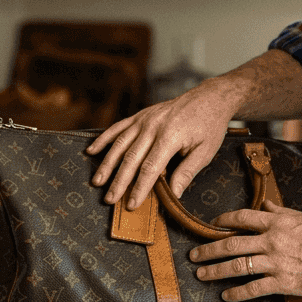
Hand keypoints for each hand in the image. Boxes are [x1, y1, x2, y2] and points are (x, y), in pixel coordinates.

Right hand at [86, 81, 239, 209]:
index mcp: (170, 136)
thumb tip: (173, 194)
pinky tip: (91, 151)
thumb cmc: (209, 125)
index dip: (139, 188)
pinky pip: (118, 127)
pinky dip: (103, 139)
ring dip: (107, 164)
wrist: (209, 97)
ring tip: (97, 181)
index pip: (150, 168)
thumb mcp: (206, 151)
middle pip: (131, 158)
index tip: (131, 204)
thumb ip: (187, 172)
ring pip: (119, 144)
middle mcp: (153, 126)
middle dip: (119, 181)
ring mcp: (144, 119)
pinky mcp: (140, 115)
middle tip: (109, 199)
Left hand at [189, 201, 301, 301]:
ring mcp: (275, 262)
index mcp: (278, 222)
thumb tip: (266, 202)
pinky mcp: (282, 283)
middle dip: (208, 249)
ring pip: (237, 266)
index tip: (212, 224)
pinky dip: (237, 293)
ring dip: (215, 271)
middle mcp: (272, 241)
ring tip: (201, 275)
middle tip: (193, 255)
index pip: (243, 217)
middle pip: (231, 243)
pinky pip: (253, 289)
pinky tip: (225, 296)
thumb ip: (282, 211)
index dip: (224, 220)